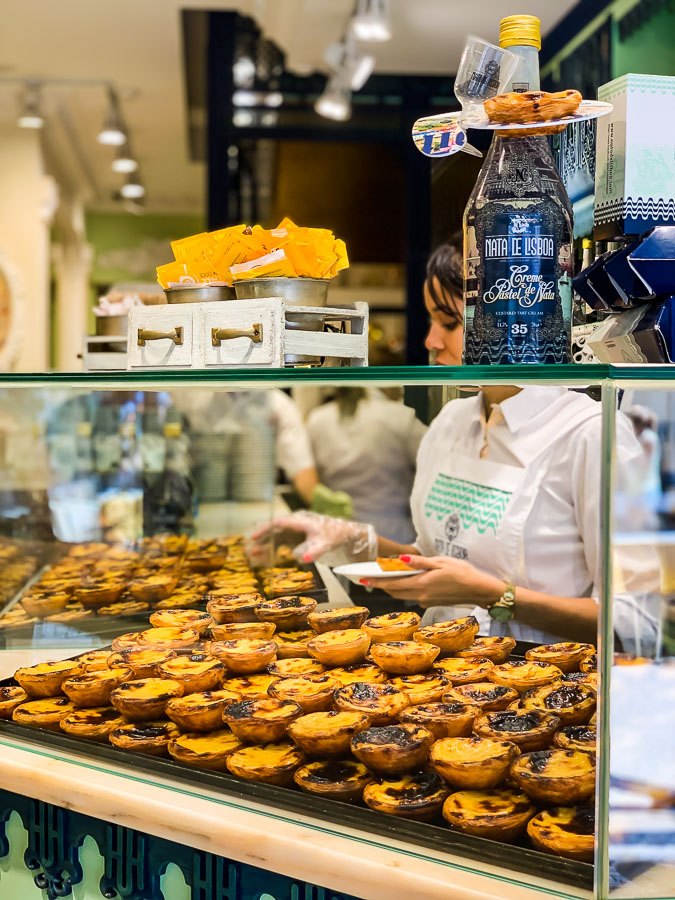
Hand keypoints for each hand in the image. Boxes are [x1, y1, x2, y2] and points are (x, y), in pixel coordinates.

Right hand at [249, 511, 375, 564]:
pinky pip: (282, 543)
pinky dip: (273, 550)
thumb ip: (314, 550)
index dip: (265, 529)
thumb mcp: (326, 543)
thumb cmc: (336, 534)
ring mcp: (296, 531)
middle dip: (262, 539)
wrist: (346, 534)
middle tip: (250, 549)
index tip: (255, 536)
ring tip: (254, 555)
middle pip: (274, 530)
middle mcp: (295, 524)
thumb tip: (302, 558)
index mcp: (300, 521)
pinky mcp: (298, 538)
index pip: (278, 522)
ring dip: (266, 545)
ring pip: (276, 537)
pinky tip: (266, 558)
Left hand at [363, 554, 503, 608]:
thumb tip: (400, 560)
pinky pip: (412, 595)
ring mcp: (426, 600)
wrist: (480, 590)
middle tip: (366, 577)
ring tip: (380, 578)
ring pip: (402, 595)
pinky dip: (404, 588)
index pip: (393, 585)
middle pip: (394, 592)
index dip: (376, 582)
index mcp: (422, 584)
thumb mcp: (441, 562)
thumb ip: (419, 562)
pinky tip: (403, 580)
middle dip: (380, 585)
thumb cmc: (463, 573)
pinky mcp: (431, 602)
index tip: (362, 579)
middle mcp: (421, 595)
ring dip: (391, 588)